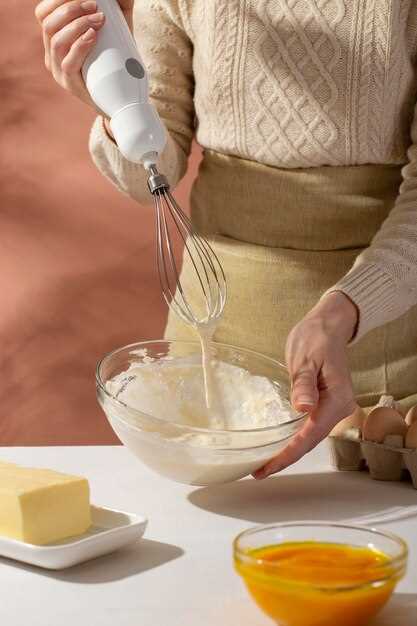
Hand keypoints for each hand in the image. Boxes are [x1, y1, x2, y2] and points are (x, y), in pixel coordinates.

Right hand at [35, 0, 133, 108]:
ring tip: (99, 19)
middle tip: (94, 5)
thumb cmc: (118, 62)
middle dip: (70, 9)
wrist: (123, 99)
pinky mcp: (71, 86)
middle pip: (48, 24)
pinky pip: (68, 63)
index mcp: (55, 40)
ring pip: (57, 41)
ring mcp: (59, 72)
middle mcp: (52, 56)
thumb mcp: (113, 33)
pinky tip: (92, 36)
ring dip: (77, 25)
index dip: (56, 0)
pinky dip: (80, 45)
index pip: (43, 14)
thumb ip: (114, 11)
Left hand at [254, 292, 358, 478]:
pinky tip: (278, 445)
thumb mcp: (306, 357)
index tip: (267, 467)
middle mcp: (339, 408)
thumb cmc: (317, 337)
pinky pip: (309, 427)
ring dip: (289, 451)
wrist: (329, 325)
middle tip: (259, 471)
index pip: (310, 435)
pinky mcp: (325, 404)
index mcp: (337, 399)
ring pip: (310, 436)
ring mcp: (333, 407)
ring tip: (264, 464)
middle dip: (285, 458)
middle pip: (310, 442)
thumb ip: (303, 384)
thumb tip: (303, 408)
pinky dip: (293, 438)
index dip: (287, 454)